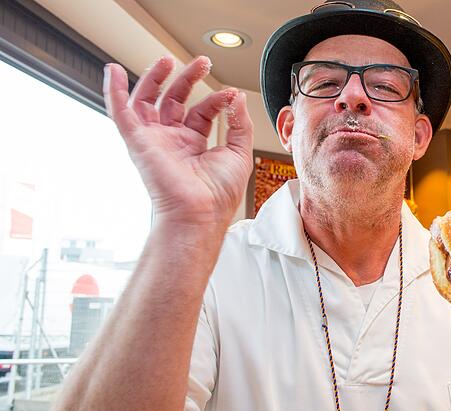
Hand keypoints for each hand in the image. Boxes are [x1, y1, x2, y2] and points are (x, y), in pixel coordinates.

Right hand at [104, 55, 253, 226]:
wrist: (201, 213)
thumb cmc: (219, 194)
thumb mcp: (239, 153)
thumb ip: (239, 123)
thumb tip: (237, 98)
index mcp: (194, 145)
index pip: (201, 112)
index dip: (216, 99)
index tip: (232, 94)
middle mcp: (172, 141)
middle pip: (173, 100)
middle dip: (186, 79)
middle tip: (201, 62)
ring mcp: (154, 140)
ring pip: (147, 101)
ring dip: (155, 78)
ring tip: (167, 60)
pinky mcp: (138, 142)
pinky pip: (120, 113)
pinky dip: (115, 92)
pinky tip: (114, 72)